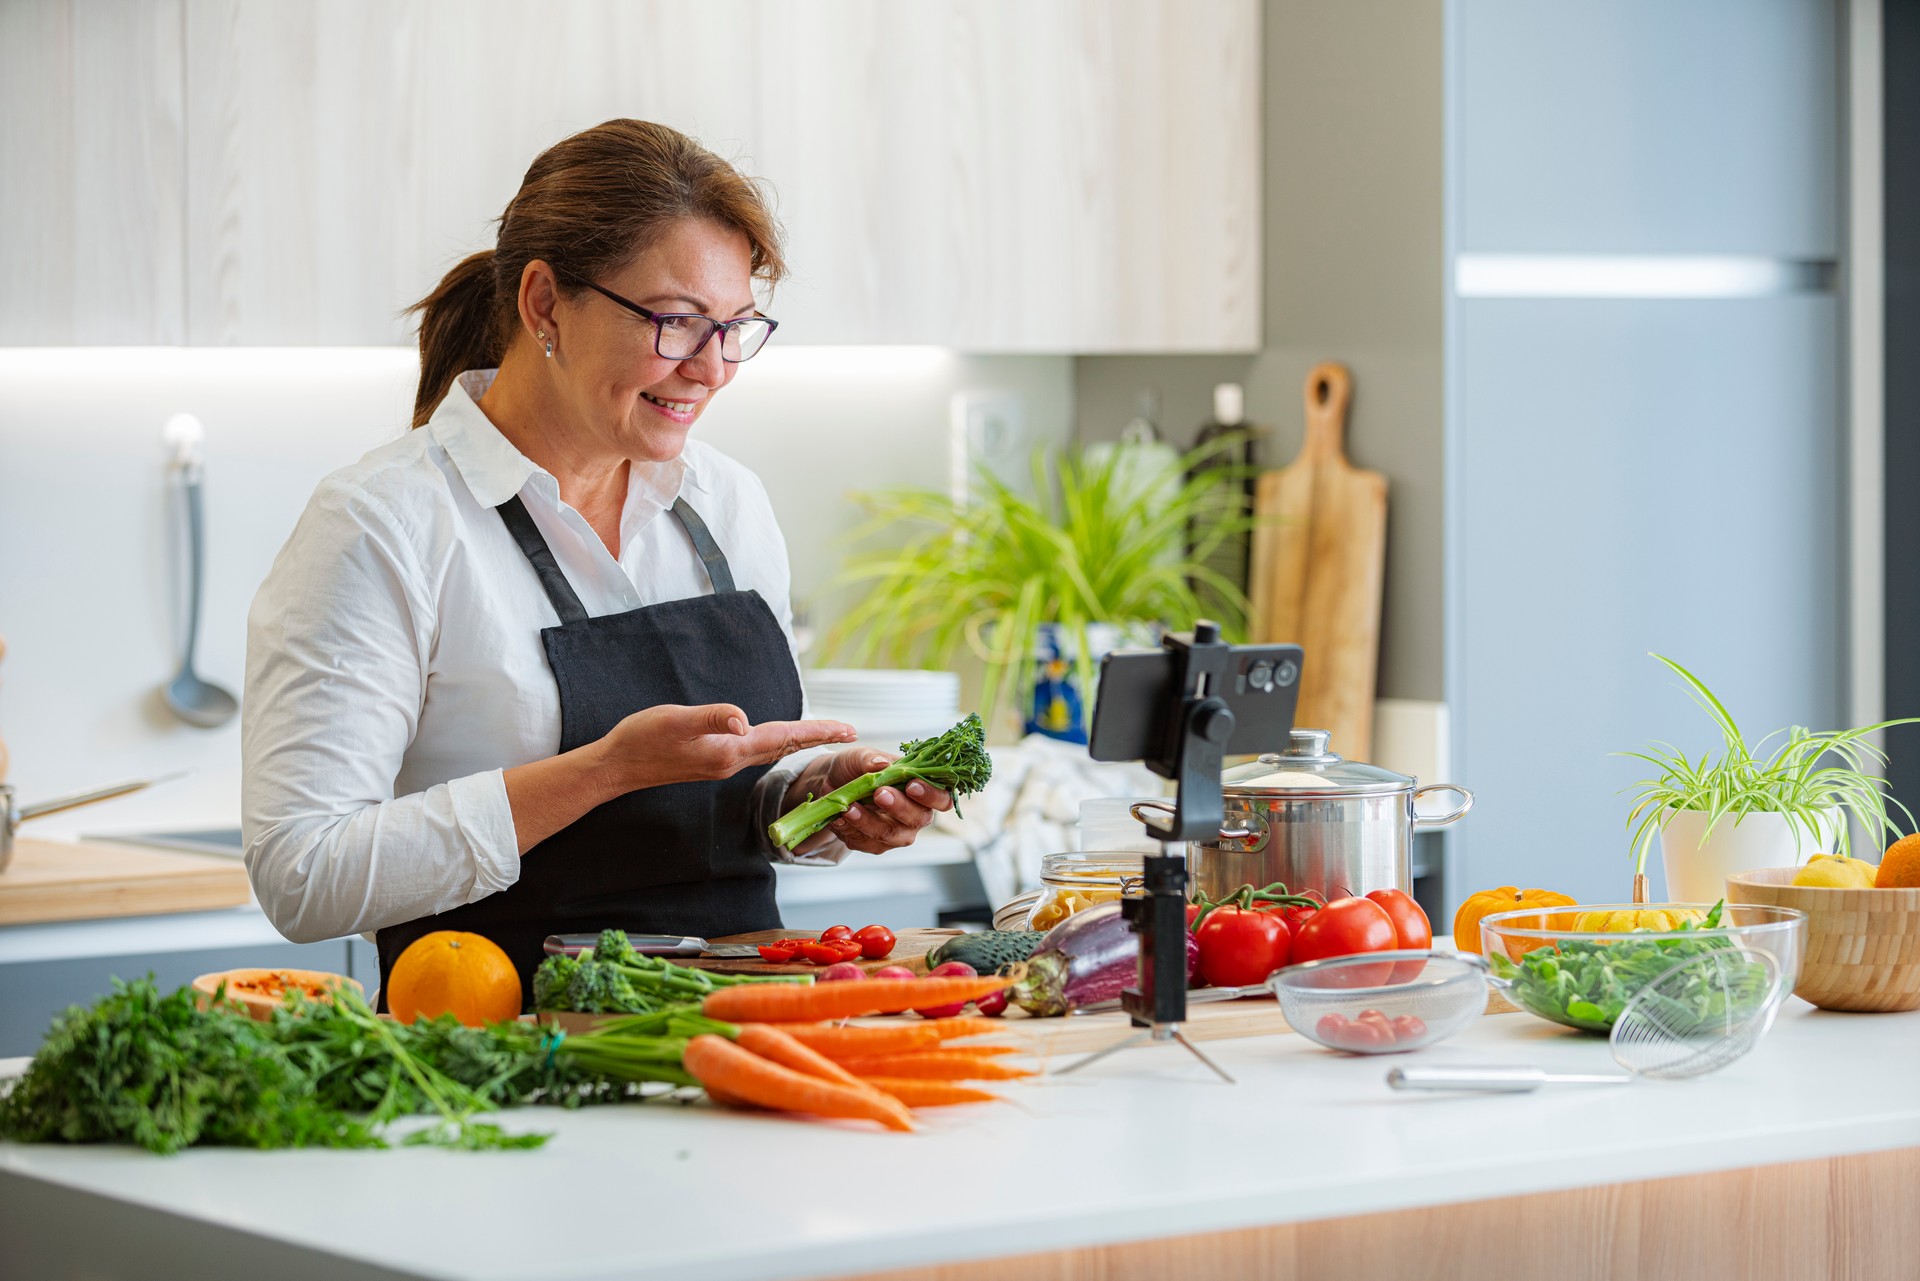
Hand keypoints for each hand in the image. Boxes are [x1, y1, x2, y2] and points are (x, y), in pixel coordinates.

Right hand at [597, 704, 855, 791]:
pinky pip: (759, 753)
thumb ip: (711, 718)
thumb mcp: (676, 721)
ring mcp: (723, 764)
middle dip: (819, 739)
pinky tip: (780, 739)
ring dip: (801, 743)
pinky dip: (779, 744)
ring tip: (825, 735)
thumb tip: (744, 719)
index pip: (784, 738)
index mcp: (730, 751)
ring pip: (774, 752)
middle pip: (786, 748)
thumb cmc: (642, 739)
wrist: (618, 766)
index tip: (849, 730)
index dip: (817, 732)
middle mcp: (733, 761)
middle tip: (851, 734)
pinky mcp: (713, 761)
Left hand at [788, 747, 954, 855]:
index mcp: (922, 790)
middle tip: (880, 794)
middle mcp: (915, 815)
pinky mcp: (874, 844)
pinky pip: (865, 842)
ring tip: (849, 808)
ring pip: (889, 835)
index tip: (912, 785)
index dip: (932, 795)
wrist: (830, 783)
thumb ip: (871, 759)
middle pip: (918, 819)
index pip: (941, 798)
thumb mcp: (860, 756)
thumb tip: (881, 764)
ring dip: (868, 822)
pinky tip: (839, 817)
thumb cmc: (856, 768)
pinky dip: (850, 830)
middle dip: (899, 807)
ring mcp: (895, 833)